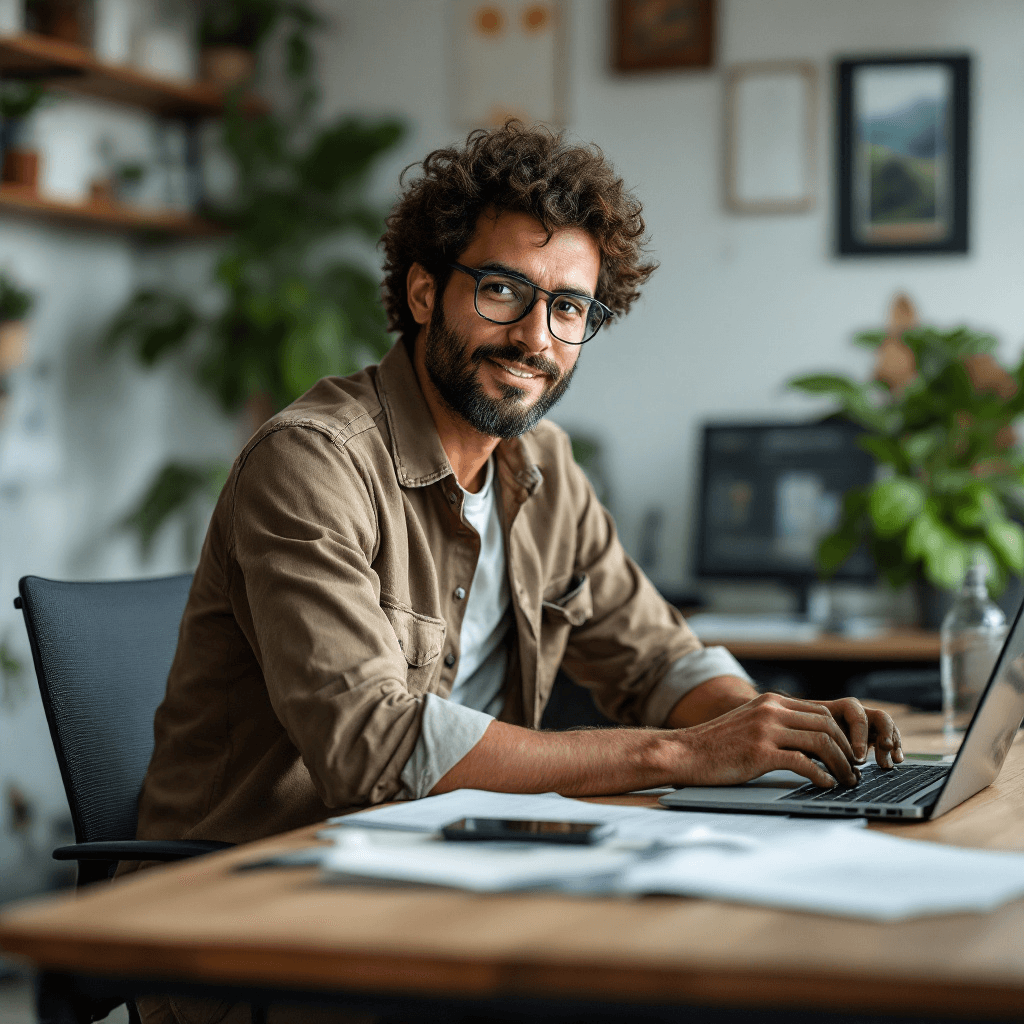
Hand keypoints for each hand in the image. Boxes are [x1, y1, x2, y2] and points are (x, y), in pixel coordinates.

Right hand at [670, 692, 864, 788]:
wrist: (685, 752)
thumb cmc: (717, 744)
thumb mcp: (750, 723)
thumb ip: (778, 725)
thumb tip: (811, 742)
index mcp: (772, 702)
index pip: (822, 712)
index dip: (843, 734)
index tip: (850, 754)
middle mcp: (771, 710)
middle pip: (827, 725)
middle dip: (848, 750)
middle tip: (854, 769)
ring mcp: (765, 730)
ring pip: (821, 742)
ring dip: (840, 765)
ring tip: (846, 780)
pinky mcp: (760, 752)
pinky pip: (803, 763)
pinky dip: (820, 776)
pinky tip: (824, 784)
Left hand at [815, 697, 902, 768]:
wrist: (808, 733)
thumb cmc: (807, 734)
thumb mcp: (809, 734)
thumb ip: (816, 740)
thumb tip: (822, 754)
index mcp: (840, 708)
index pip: (857, 716)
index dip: (860, 737)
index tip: (858, 760)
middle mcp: (857, 712)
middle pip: (879, 717)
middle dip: (883, 737)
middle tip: (881, 761)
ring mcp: (868, 722)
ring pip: (887, 727)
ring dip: (892, 743)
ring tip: (890, 763)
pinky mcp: (874, 734)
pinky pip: (890, 737)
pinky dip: (895, 748)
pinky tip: (896, 761)